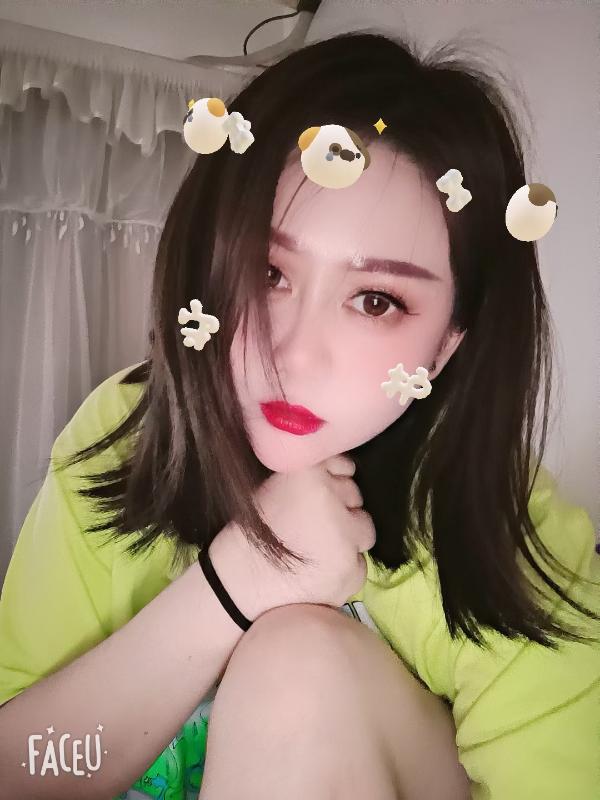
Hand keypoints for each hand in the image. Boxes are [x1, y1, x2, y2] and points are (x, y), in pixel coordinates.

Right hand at [209, 455, 375, 619]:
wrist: (238, 585)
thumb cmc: (253, 534)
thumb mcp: (274, 487)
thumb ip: (309, 477)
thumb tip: (338, 473)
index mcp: (309, 471)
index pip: (345, 466)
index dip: (333, 483)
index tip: (314, 499)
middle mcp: (332, 496)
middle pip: (356, 496)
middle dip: (341, 510)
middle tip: (312, 526)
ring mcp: (345, 533)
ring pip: (366, 529)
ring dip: (349, 538)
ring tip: (319, 551)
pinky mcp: (352, 568)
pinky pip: (360, 563)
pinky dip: (345, 569)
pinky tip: (319, 574)